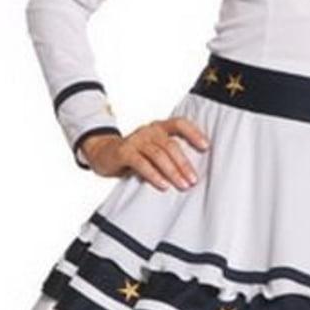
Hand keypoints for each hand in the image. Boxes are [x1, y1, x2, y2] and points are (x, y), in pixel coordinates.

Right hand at [80, 115, 210, 189]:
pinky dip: (154, 175)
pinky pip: (142, 163)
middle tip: (193, 180)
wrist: (103, 153)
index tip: (206, 147)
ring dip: (172, 171)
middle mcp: (149, 130)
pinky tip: (163, 185)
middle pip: (171, 145)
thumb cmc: (135, 154)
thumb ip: (169, 154)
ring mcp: (136, 140)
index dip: (194, 133)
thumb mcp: (153, 149)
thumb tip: (193, 172)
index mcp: (159, 127)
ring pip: (158, 155)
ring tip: (182, 185)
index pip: (180, 124)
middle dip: (184, 164)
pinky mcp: (125, 152)